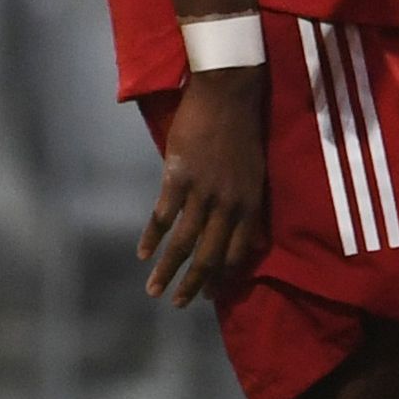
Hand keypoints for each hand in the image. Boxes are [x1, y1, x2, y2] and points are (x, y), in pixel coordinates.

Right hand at [139, 64, 266, 305]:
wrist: (228, 94)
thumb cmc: (243, 130)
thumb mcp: (256, 173)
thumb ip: (250, 207)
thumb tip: (251, 240)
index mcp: (251, 204)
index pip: (237, 252)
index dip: (222, 277)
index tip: (208, 294)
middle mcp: (229, 204)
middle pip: (210, 255)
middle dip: (193, 284)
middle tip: (178, 304)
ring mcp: (203, 192)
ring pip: (185, 242)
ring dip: (168, 270)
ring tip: (155, 290)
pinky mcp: (179, 176)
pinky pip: (163, 215)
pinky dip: (152, 237)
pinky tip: (143, 254)